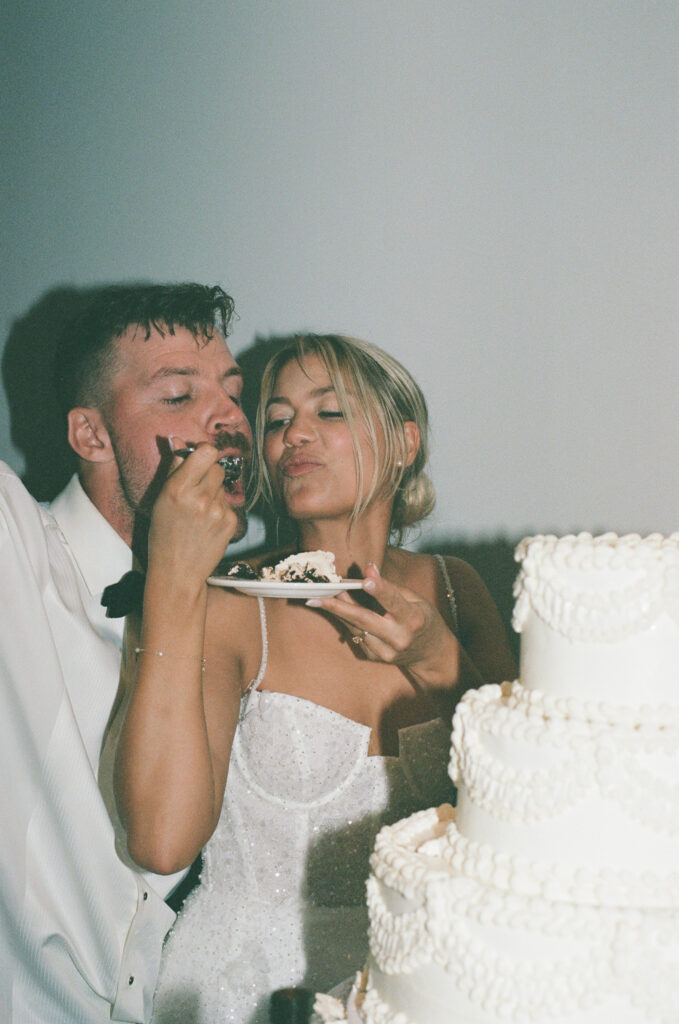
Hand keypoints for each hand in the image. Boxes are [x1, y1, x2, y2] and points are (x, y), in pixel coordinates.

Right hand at [147, 440, 238, 585]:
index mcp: (178, 489)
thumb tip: (179, 441)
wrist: (177, 571)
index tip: (198, 458)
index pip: (206, 451)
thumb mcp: (160, 499)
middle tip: (196, 489)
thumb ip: (173, 468)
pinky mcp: (230, 522)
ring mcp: (217, 511)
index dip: (204, 452)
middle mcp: (200, 498)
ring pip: (223, 485)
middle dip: (208, 473)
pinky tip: (207, 523)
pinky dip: (219, 509)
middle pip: (217, 467)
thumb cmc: (164, 534)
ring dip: (213, 492)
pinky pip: (228, 503)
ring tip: (199, 510)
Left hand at [307, 563, 460, 689]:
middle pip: (364, 619)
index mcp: (413, 619)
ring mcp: (386, 651)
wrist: (430, 654)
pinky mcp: (376, 657)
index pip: (394, 602)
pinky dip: (346, 621)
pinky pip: (356, 635)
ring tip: (318, 598)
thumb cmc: (423, 619)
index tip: (365, 579)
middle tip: (315, 598)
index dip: (379, 590)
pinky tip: (338, 610)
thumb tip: (368, 571)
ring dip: (337, 611)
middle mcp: (399, 637)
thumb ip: (390, 588)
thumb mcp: (415, 599)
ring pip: (355, 628)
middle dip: (338, 606)